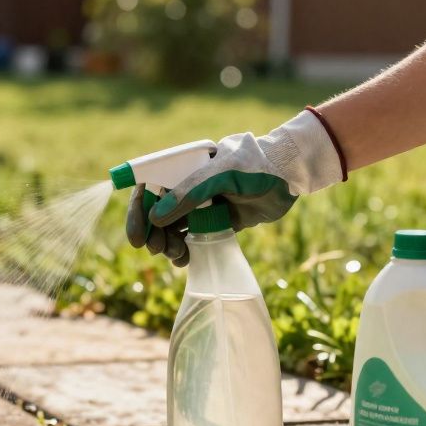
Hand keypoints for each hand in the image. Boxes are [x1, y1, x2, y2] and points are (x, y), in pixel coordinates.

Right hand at [126, 110, 343, 265]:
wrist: (288, 177)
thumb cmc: (254, 166)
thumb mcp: (219, 175)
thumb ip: (188, 193)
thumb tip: (155, 218)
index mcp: (183, 166)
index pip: (148, 187)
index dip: (137, 211)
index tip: (137, 237)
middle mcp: (187, 185)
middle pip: (156, 211)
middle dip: (153, 233)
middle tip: (156, 250)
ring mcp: (200, 204)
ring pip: (171, 228)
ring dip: (167, 244)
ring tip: (176, 256)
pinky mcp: (215, 221)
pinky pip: (190, 238)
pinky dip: (183, 250)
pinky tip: (185, 259)